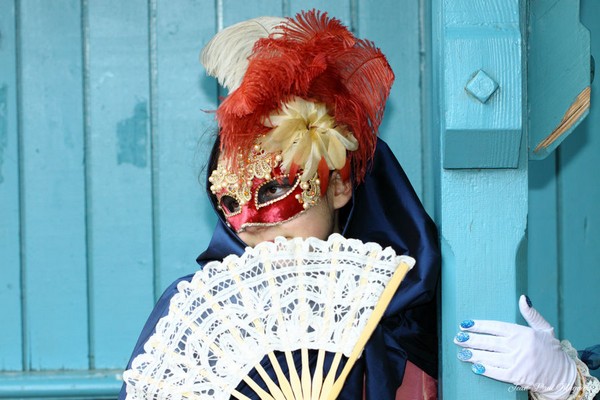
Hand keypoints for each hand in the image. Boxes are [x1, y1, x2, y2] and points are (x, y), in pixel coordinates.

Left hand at [454, 295, 576, 399]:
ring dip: (473, 354)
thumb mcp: (544, 328)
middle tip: (458, 337)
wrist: (563, 375)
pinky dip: (485, 369)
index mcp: (522, 333)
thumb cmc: (551, 350)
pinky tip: (475, 366)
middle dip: (471, 339)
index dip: (478, 325)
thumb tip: (522, 297)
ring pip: (489, 356)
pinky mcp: (517, 376)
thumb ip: (531, 314)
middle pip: (488, 341)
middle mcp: (518, 346)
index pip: (495, 327)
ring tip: (461, 351)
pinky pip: (497, 372)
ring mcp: (517, 362)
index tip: (465, 324)